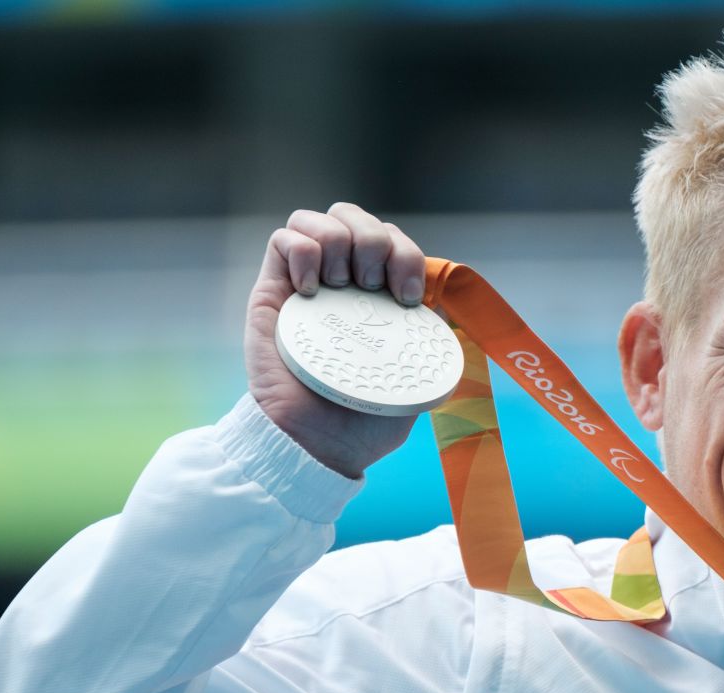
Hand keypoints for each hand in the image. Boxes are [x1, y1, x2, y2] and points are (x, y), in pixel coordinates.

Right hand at [244, 203, 427, 477]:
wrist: (315, 445)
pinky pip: (283, 238)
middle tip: (373, 286)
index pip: (394, 241)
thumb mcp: (416, 378)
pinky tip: (312, 291)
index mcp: (378, 298)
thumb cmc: (365, 422)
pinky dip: (303, 251)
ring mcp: (306, 283)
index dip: (407, 255)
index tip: (408, 297)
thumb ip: (433, 342)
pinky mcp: (272, 291)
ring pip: (322, 219)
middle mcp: (343, 283)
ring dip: (339, 242)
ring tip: (338, 287)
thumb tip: (451, 308)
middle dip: (374, 239)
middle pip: (358, 217)